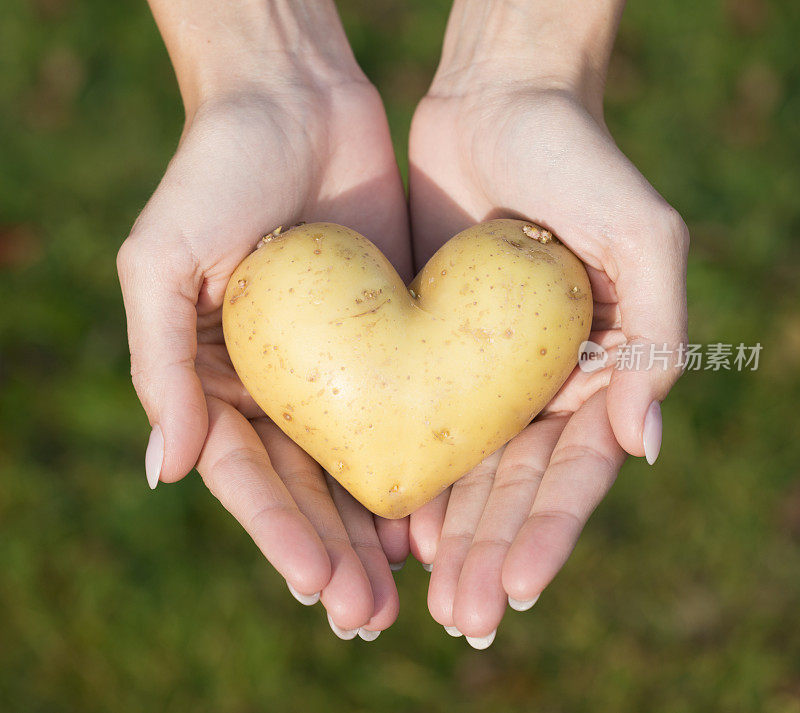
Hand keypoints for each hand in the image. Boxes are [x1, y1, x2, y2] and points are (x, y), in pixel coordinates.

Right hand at [118, 2, 411, 638]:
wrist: (295, 100)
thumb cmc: (215, 171)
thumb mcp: (163, 261)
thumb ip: (162, 365)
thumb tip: (165, 471)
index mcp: (218, 376)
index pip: (248, 474)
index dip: (279, 532)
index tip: (317, 584)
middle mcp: (280, 382)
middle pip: (307, 485)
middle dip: (336, 552)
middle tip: (368, 615)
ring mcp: (340, 362)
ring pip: (361, 461)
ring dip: (380, 527)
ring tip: (406, 588)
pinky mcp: (394, 334)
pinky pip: (409, 408)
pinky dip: (422, 462)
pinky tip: (442, 510)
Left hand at [407, 1, 687, 644]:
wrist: (498, 104)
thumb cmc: (580, 161)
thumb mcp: (643, 237)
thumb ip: (658, 338)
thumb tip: (645, 446)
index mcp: (597, 372)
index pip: (575, 474)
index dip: (549, 534)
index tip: (515, 588)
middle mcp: (539, 385)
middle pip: (514, 490)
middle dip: (490, 555)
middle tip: (461, 616)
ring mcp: (481, 373)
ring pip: (463, 472)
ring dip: (447, 537)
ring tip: (424, 597)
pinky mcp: (428, 347)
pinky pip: (417, 423)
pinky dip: (407, 476)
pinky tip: (388, 525)